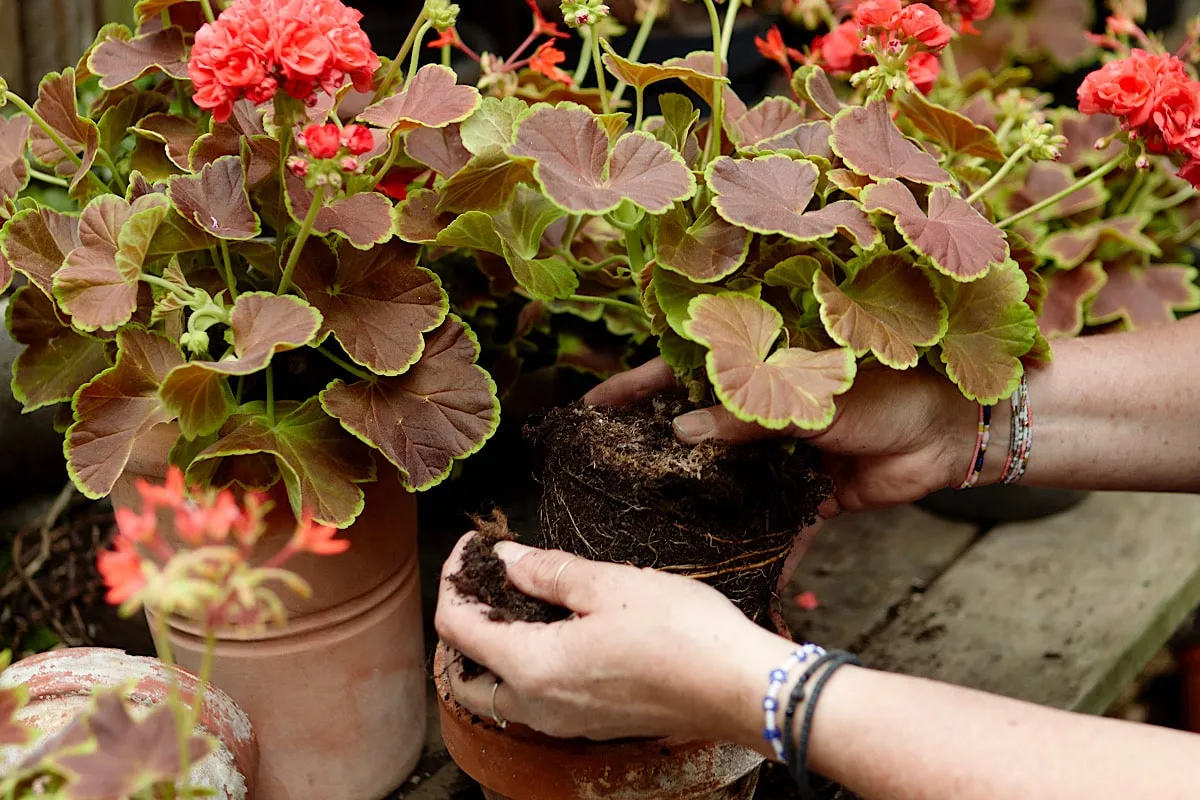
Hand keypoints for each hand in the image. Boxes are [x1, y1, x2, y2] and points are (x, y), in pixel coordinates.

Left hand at [435, 534, 793, 744]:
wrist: (742, 689)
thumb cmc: (682, 634)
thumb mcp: (609, 584)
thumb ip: (548, 571)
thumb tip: (508, 559)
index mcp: (532, 668)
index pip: (456, 625)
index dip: (455, 576)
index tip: (475, 543)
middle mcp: (538, 705)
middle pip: (468, 664)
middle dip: (469, 613)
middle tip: (491, 569)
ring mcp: (565, 720)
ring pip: (501, 684)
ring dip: (498, 638)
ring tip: (525, 589)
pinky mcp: (592, 721)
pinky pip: (537, 693)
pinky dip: (529, 656)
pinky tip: (561, 622)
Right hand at [583, 358, 977, 515]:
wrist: (952, 431)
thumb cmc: (884, 385)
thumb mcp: (807, 392)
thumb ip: (745, 412)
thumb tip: (679, 432)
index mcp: (757, 368)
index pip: (680, 370)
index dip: (634, 386)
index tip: (590, 405)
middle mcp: (759, 410)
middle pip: (693, 429)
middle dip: (655, 451)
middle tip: (607, 476)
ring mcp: (778, 454)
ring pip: (724, 481)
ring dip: (697, 504)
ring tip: (650, 527)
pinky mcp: (803, 495)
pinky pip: (769, 524)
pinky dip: (756, 549)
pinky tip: (726, 574)